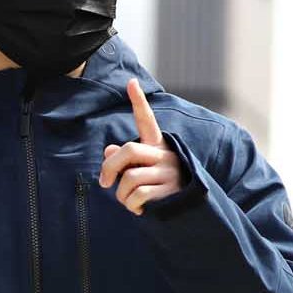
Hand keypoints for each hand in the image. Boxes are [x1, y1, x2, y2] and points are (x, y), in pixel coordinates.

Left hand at [99, 78, 186, 214]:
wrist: (187, 210)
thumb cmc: (158, 188)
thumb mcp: (141, 170)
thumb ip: (123, 160)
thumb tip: (108, 151)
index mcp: (158, 145)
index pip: (146, 120)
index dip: (138, 101)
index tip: (131, 81)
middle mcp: (165, 154)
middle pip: (129, 150)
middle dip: (110, 167)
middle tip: (104, 183)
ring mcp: (170, 172)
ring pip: (130, 178)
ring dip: (121, 195)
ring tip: (128, 201)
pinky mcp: (171, 190)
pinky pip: (139, 195)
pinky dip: (131, 205)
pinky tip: (139, 209)